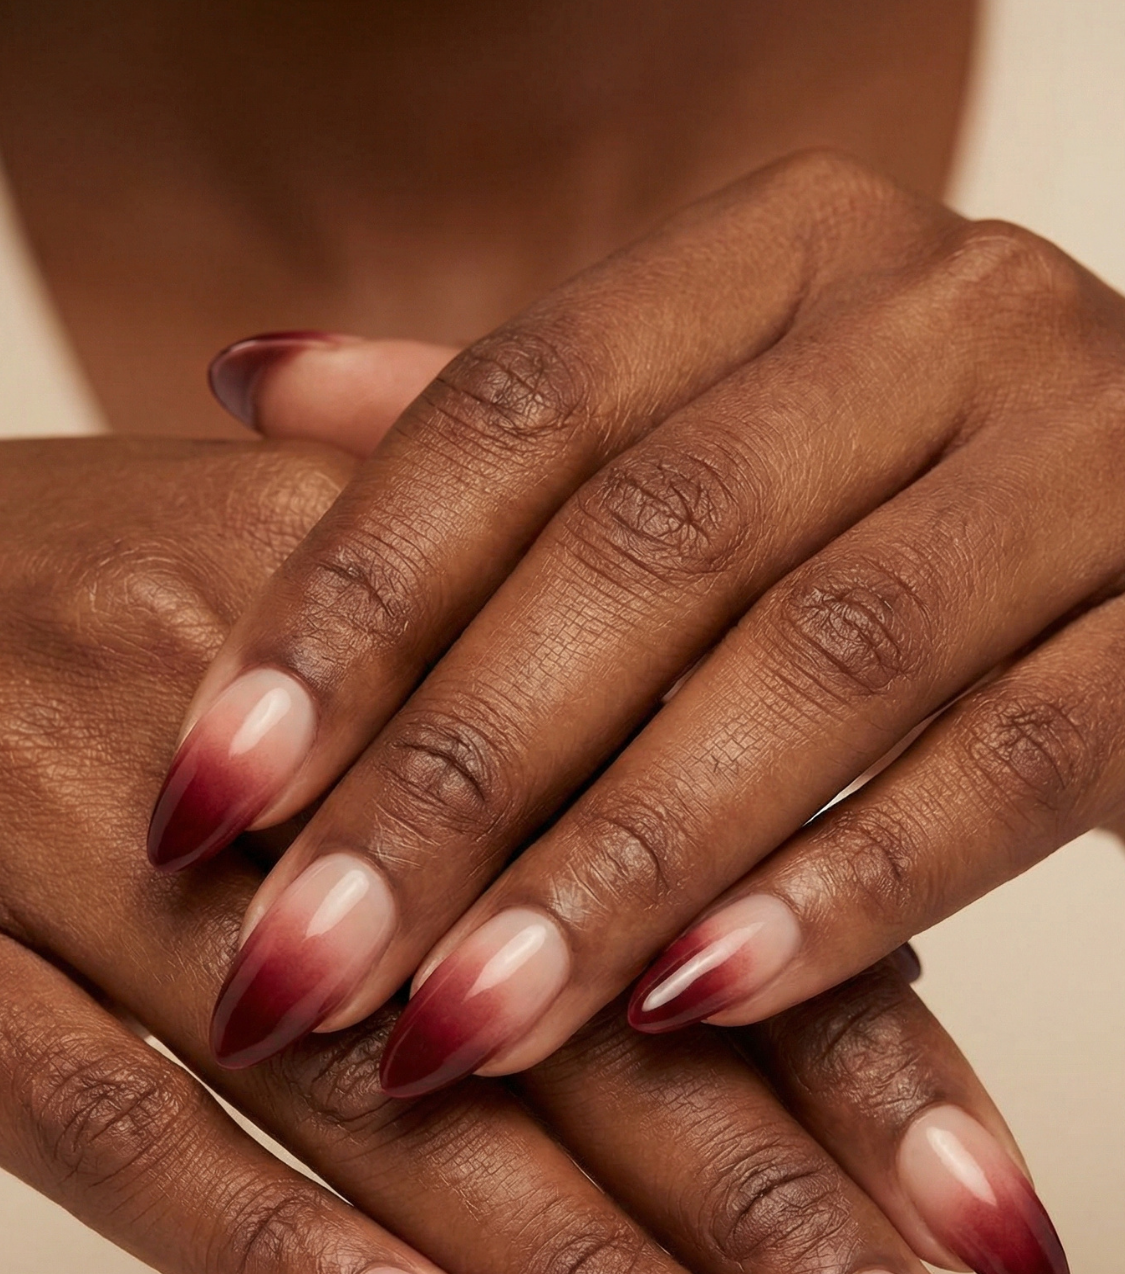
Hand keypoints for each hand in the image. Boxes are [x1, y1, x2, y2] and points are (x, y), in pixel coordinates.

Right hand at [0, 435, 1058, 1273]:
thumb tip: (801, 916)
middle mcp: (288, 743)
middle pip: (575, 1011)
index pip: (690, 875)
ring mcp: (95, 850)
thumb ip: (554, 742)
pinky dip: (281, 1255)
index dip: (859, 1060)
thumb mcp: (345, 608)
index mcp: (418, 626)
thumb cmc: (109, 602)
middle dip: (779, 1226)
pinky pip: (109, 1127)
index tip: (1005, 1239)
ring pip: (379, 1102)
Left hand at [167, 151, 1124, 1099]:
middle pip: (651, 546)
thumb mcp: (725, 425)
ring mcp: (1097, 458)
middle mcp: (949, 315)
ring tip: (462, 1025)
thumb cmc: (924, 492)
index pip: (522, 406)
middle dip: (459, 775)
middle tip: (304, 961)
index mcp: (796, 249)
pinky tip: (697, 1013)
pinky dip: (846, 897)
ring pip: (821, 667)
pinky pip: (1008, 770)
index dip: (350, 603)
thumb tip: (250, 384)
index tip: (210, 789)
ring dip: (621, 867)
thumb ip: (524, 425)